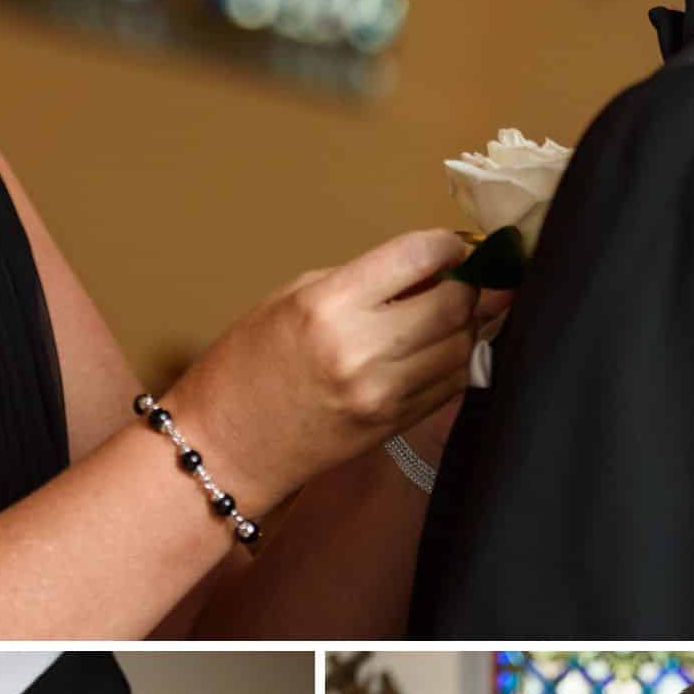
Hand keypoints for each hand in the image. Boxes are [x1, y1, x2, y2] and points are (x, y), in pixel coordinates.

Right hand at [169, 230, 493, 506]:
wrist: (226, 446)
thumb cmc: (248, 366)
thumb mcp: (292, 298)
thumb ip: (362, 281)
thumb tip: (425, 270)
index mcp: (329, 304)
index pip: (419, 257)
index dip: (448, 246)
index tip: (451, 247)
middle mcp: (362, 348)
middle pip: (456, 304)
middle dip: (468, 286)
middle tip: (460, 280)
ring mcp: (383, 392)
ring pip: (464, 346)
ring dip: (467, 325)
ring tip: (449, 316)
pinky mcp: (395, 424)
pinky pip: (452, 385)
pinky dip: (456, 362)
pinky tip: (438, 351)